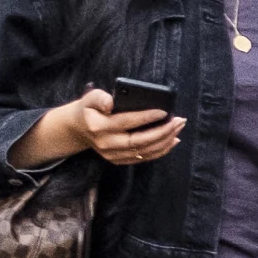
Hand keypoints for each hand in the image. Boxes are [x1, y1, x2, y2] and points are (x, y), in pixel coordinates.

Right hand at [19, 88, 181, 169]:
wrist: (78, 129)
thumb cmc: (89, 109)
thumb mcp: (89, 98)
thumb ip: (99, 98)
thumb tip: (111, 102)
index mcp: (99, 127)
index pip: (126, 122)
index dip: (147, 117)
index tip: (164, 112)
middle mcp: (106, 144)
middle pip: (140, 141)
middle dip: (163, 131)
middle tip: (179, 121)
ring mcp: (112, 155)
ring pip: (144, 151)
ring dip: (165, 141)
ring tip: (178, 128)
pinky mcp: (118, 160)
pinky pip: (143, 158)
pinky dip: (161, 151)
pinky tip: (173, 140)